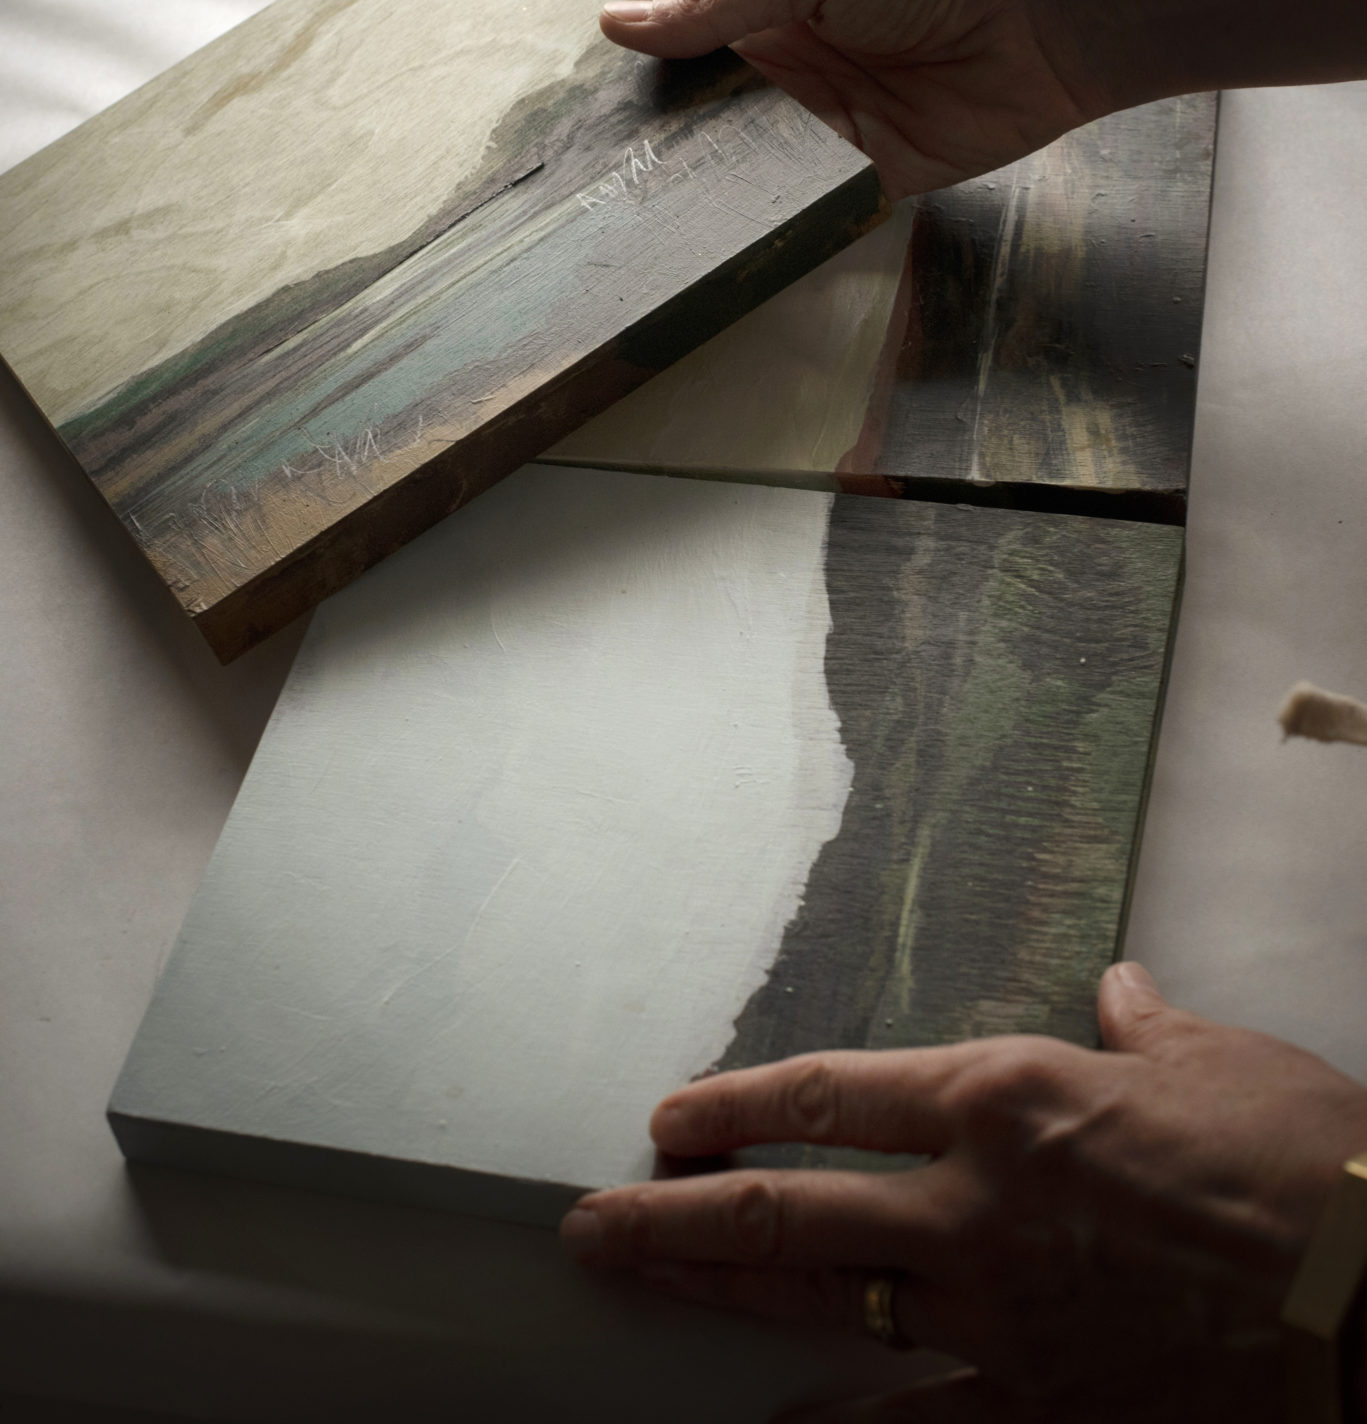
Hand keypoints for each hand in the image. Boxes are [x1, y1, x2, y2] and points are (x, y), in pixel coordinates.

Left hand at [560, 963, 1366, 1421]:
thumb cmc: (1304, 1163)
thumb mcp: (1216, 1060)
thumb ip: (1143, 1026)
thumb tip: (1118, 992)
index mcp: (1006, 1100)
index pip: (830, 1095)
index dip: (735, 1106)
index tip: (670, 1117)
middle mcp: (975, 1207)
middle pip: (788, 1210)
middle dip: (675, 1216)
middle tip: (592, 1222)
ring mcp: (998, 1318)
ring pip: (821, 1309)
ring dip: (719, 1299)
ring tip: (639, 1292)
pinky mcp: (1042, 1407)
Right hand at [601, 0, 1103, 201]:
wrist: (1046, 21)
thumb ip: (722, 5)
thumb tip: (618, 23)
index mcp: (776, 10)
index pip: (690, 47)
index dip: (641, 74)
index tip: (576, 108)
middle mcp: (793, 74)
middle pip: (709, 118)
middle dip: (658, 145)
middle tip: (585, 180)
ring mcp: (825, 132)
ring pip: (745, 169)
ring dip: (702, 189)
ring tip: (626, 218)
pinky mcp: (865, 183)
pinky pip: (803, 208)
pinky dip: (764, 220)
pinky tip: (710, 241)